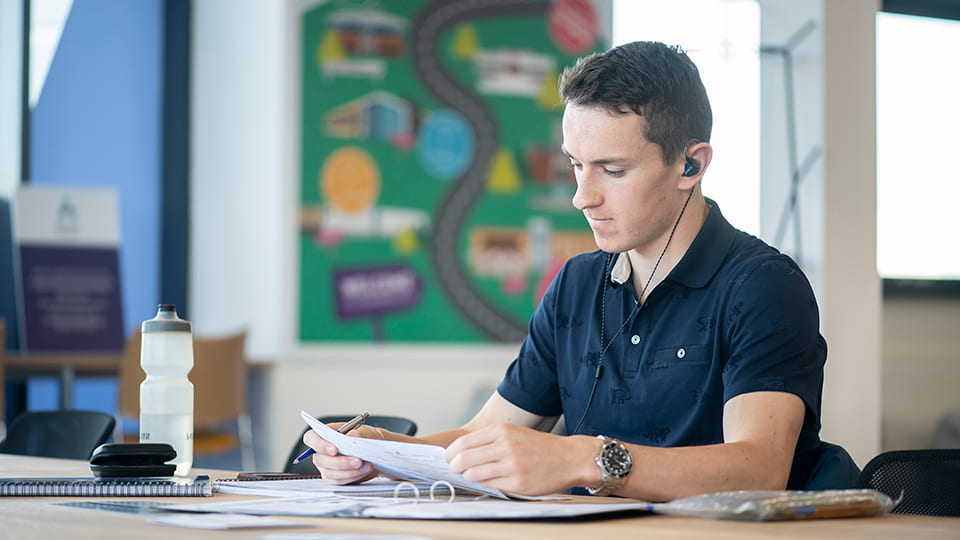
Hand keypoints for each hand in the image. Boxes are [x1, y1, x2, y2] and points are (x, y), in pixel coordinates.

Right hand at [302, 424, 384, 484]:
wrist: (372, 450)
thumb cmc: (364, 437)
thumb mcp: (364, 431)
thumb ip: (358, 433)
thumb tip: (352, 436)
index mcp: (323, 435)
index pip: (311, 438)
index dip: (319, 444)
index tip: (334, 449)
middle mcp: (322, 452)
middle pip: (320, 459)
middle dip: (339, 462)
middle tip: (358, 461)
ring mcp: (326, 467)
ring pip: (330, 473)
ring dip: (349, 471)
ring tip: (366, 466)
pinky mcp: (335, 478)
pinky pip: (339, 481)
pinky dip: (353, 477)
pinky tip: (364, 471)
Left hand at [445, 424, 597, 495]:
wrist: (568, 458)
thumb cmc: (539, 447)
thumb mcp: (514, 433)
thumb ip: (490, 440)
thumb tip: (461, 451)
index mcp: (502, 431)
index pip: (463, 443)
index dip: (451, 453)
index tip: (449, 458)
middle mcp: (505, 446)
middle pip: (464, 459)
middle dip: (455, 466)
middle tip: (455, 469)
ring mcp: (511, 466)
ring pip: (474, 474)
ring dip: (469, 477)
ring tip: (474, 475)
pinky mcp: (517, 483)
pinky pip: (490, 485)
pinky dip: (486, 484)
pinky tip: (491, 480)